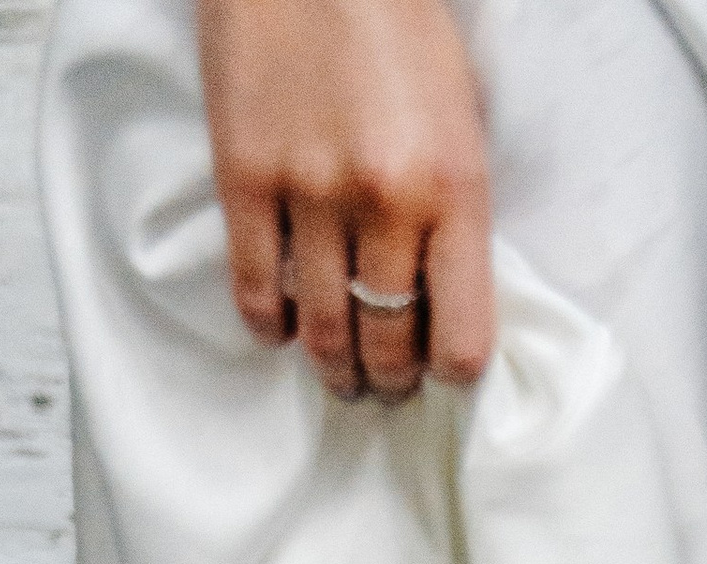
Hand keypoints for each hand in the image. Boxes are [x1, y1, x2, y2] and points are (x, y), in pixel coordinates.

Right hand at [196, 0, 493, 405]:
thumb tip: (446, 293)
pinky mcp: (244, 177)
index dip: (451, 372)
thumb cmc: (398, 25)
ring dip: (334, 368)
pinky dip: (272, 326)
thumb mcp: (461, 115)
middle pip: (389, 344)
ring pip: (324, 332)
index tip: (440, 369)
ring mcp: (308, 193)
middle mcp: (384, 202)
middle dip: (390, 380)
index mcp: (454, 188)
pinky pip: (256, 292)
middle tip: (386, 385)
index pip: (463, 339)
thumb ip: (456, 206)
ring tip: (341, 373)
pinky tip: (285, 327)